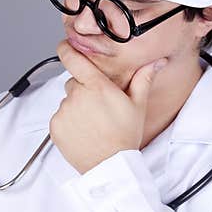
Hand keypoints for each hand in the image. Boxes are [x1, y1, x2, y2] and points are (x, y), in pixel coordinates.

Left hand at [49, 38, 165, 173]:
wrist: (111, 166)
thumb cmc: (125, 136)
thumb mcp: (138, 105)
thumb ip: (143, 79)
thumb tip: (156, 61)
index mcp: (96, 87)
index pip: (73, 58)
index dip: (67, 48)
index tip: (65, 45)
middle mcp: (76, 96)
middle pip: (74, 83)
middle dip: (83, 91)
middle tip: (99, 108)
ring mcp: (64, 112)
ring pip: (67, 102)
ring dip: (76, 108)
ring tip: (93, 123)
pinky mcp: (55, 127)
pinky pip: (59, 117)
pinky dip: (68, 123)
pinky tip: (83, 132)